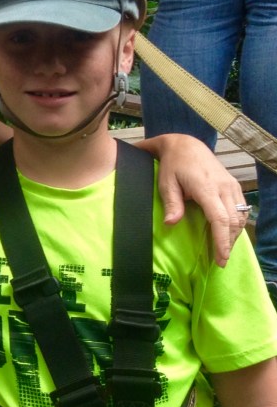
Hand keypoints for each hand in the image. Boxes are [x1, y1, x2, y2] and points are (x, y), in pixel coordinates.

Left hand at [140, 133, 248, 266]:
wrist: (186, 145)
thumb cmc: (173, 166)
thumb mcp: (166, 183)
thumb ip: (172, 203)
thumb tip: (171, 224)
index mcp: (207, 188)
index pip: (220, 219)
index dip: (222, 241)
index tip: (221, 258)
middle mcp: (224, 187)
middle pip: (233, 221)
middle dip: (228, 243)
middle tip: (219, 261)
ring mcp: (232, 186)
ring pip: (240, 217)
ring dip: (233, 235)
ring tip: (223, 251)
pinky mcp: (234, 186)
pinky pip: (241, 209)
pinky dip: (236, 225)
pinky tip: (228, 235)